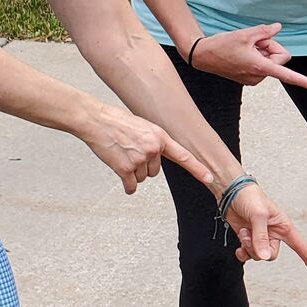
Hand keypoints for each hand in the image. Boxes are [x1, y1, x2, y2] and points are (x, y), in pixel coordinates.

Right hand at [81, 103, 210, 194]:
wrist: (96, 120)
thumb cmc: (117, 121)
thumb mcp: (144, 126)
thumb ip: (154, 141)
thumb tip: (156, 155)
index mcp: (160, 137)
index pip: (183, 156)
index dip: (198, 169)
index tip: (209, 178)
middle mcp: (152, 149)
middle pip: (154, 171)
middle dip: (144, 165)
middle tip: (130, 151)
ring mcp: (139, 160)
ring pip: (142, 178)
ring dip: (133, 172)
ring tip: (122, 155)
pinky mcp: (125, 169)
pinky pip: (131, 185)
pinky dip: (127, 186)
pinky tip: (121, 175)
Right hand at [190, 23, 306, 93]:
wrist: (202, 56)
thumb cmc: (222, 45)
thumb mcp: (245, 34)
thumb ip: (265, 31)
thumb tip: (278, 28)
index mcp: (260, 67)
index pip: (289, 76)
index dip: (306, 82)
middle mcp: (259, 76)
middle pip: (279, 57)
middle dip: (270, 46)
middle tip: (254, 40)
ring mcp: (254, 79)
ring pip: (270, 60)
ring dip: (262, 51)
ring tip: (245, 47)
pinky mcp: (249, 78)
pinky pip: (262, 64)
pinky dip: (256, 56)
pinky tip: (242, 52)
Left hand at [221, 183, 306, 271]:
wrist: (231, 193)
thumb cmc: (250, 197)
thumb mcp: (259, 216)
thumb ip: (261, 237)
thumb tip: (264, 256)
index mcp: (282, 226)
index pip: (300, 245)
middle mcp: (273, 233)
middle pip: (271, 255)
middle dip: (258, 249)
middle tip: (250, 237)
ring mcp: (259, 237)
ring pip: (258, 255)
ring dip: (248, 247)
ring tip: (244, 232)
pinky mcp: (248, 239)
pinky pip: (247, 255)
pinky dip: (242, 253)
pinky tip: (240, 244)